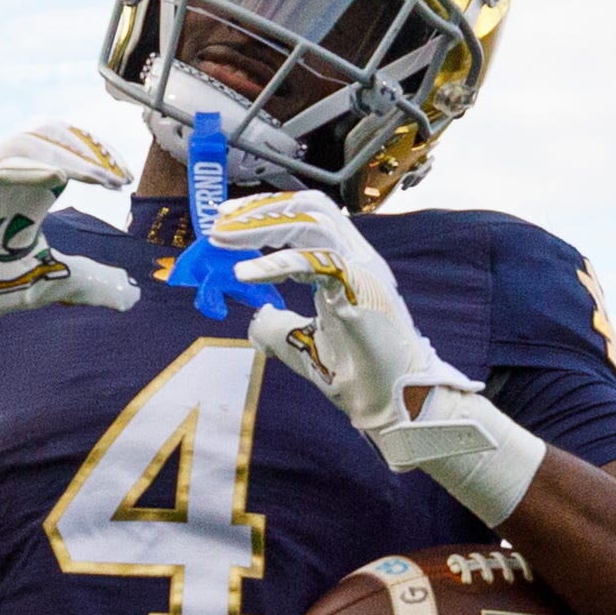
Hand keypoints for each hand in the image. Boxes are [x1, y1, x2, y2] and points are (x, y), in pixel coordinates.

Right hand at [0, 125, 140, 417]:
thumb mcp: (43, 284)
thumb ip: (86, 283)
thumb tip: (130, 295)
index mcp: (27, 192)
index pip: (65, 153)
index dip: (96, 158)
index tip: (123, 180)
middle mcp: (6, 179)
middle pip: (50, 138)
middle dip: (88, 151)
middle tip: (118, 176)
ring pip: (24, 145)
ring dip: (64, 156)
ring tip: (96, 176)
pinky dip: (22, 170)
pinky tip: (53, 178)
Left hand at [213, 194, 546, 521]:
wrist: (396, 406)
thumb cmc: (362, 377)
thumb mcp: (307, 345)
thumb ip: (282, 328)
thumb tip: (255, 320)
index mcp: (349, 265)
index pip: (309, 217)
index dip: (267, 211)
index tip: (228, 220)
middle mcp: (359, 259)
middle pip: (308, 208)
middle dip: (259, 209)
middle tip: (219, 220)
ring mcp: (364, 271)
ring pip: (313, 222)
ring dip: (263, 224)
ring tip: (223, 237)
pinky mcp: (362, 290)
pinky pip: (317, 262)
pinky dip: (276, 264)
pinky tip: (244, 274)